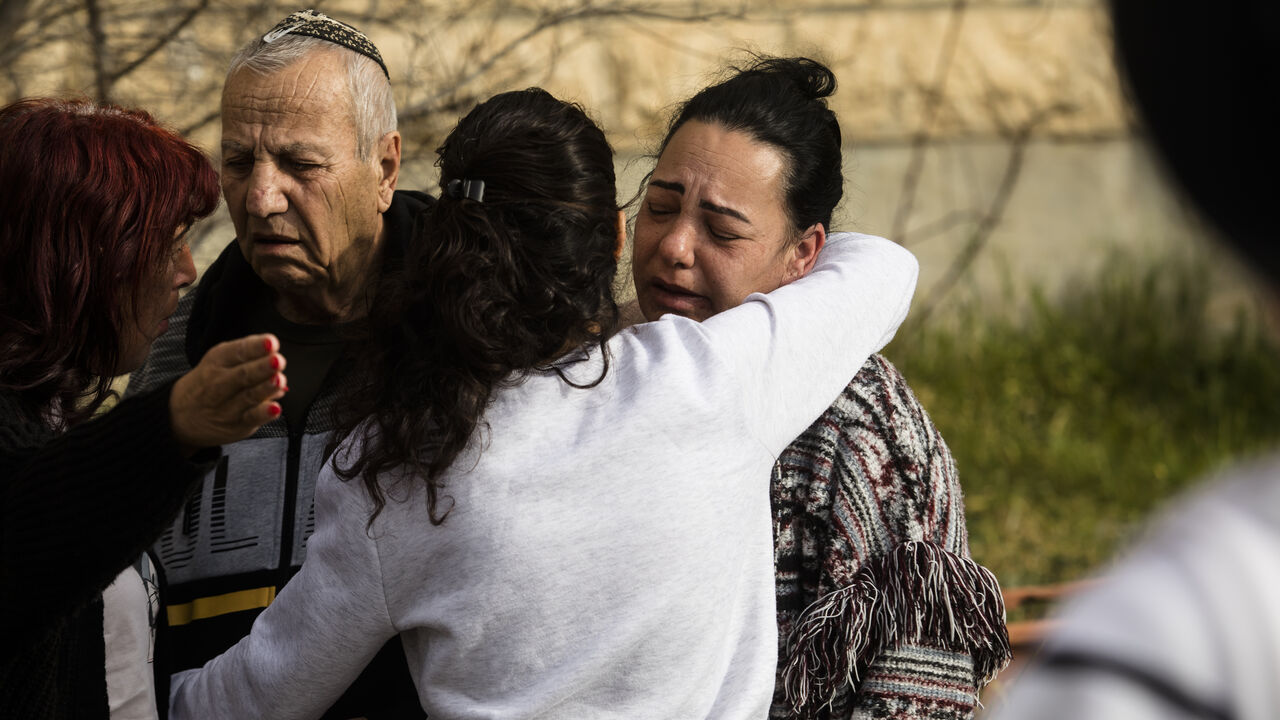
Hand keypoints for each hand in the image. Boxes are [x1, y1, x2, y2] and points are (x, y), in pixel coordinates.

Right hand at [169, 334, 287, 453]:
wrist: (180, 415)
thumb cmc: (207, 382)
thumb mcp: (220, 360)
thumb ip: (249, 355)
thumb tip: (275, 355)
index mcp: (217, 361)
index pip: (237, 351)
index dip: (255, 347)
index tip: (271, 342)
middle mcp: (220, 383)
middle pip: (243, 374)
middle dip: (262, 367)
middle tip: (278, 361)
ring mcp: (228, 406)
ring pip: (249, 396)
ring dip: (266, 388)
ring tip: (279, 380)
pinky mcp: (236, 424)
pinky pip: (251, 418)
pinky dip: (264, 413)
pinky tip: (275, 408)